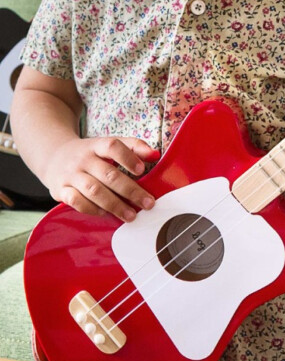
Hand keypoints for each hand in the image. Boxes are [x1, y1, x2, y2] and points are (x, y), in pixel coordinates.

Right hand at [44, 137, 159, 221]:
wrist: (53, 155)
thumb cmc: (90, 154)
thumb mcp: (107, 144)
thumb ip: (133, 147)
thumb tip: (155, 154)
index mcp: (96, 145)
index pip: (112, 146)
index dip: (128, 157)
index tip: (142, 170)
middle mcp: (83, 159)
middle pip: (108, 175)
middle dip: (130, 191)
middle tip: (148, 203)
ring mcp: (71, 175)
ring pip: (94, 190)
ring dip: (115, 205)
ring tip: (131, 215)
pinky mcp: (61, 190)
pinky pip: (77, 202)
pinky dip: (93, 209)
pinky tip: (106, 213)